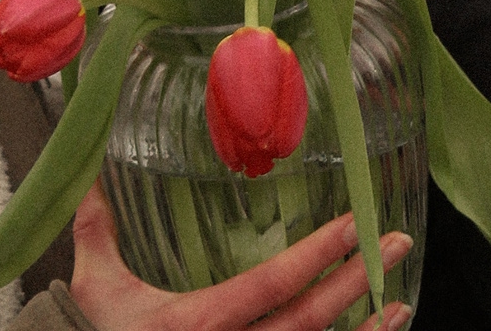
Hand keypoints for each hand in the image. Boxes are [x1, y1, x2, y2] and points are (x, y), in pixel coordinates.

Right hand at [68, 184, 413, 330]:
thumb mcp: (93, 286)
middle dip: (357, 285)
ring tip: (399, 306)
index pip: (272, 285)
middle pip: (308, 323)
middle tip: (395, 246)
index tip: (356, 226)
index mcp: (197, 324)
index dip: (318, 255)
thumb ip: (97, 229)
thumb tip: (91, 175)